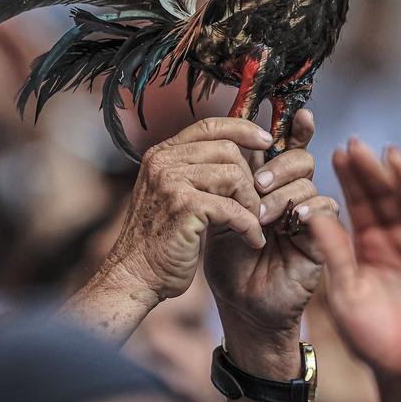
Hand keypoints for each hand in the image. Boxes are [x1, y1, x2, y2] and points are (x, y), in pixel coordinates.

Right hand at [101, 118, 271, 303]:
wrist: (134, 276)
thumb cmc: (159, 241)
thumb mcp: (171, 194)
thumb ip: (194, 170)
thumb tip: (239, 152)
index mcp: (161, 154)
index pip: (210, 125)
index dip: (243, 129)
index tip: (266, 142)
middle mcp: (163, 162)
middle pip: (227, 149)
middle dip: (250, 178)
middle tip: (256, 204)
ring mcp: (171, 182)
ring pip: (234, 175)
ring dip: (251, 202)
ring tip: (253, 223)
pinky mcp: (184, 207)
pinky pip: (233, 208)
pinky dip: (249, 226)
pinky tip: (252, 240)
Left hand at [204, 110, 340, 376]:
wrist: (241, 303)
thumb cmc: (227, 260)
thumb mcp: (221, 212)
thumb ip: (229, 179)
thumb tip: (224, 138)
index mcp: (267, 181)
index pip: (283, 144)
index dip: (294, 126)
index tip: (299, 112)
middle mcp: (290, 191)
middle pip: (299, 156)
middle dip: (279, 164)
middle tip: (255, 184)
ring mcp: (307, 212)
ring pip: (308, 180)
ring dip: (283, 193)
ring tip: (262, 216)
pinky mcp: (322, 235)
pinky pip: (325, 207)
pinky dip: (308, 209)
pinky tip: (292, 220)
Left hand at [310, 140, 400, 385]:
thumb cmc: (366, 332)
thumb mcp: (343, 289)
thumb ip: (333, 251)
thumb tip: (310, 211)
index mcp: (366, 240)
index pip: (357, 199)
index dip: (349, 176)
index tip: (334, 151)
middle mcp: (395, 235)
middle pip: (384, 194)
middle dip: (371, 170)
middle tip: (356, 144)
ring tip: (390, 155)